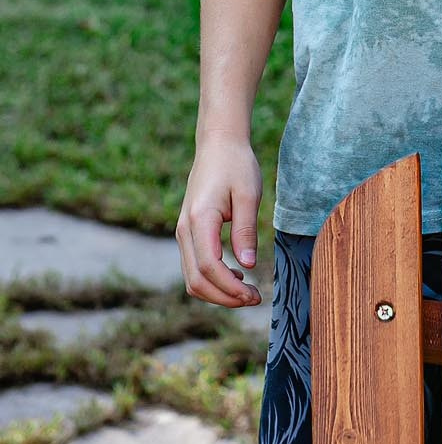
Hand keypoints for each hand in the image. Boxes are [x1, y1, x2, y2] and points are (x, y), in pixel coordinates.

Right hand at [176, 137, 263, 307]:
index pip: (208, 267)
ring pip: (192, 277)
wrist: (218, 144)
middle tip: (255, 298)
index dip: (230, 288)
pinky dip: (212, 279)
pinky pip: (194, 266)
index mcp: (199, 220)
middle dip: (224, 297)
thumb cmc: (236, 165)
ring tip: (248, 291)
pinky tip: (237, 276)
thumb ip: (245, 231)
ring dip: (218, 291)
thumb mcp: (248, 194)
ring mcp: (183, 232)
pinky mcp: (188, 232)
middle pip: (196, 280)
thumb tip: (248, 265)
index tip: (254, 294)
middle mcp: (184, 230)